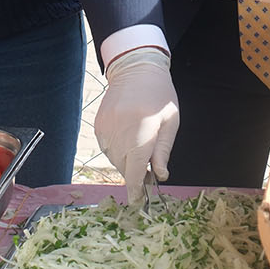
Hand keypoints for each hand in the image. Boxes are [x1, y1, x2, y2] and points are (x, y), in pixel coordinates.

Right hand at [94, 47, 178, 197]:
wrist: (136, 68)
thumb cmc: (159, 95)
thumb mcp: (170, 121)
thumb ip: (163, 150)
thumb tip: (160, 175)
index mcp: (143, 130)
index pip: (136, 168)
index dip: (137, 187)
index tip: (139, 200)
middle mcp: (121, 130)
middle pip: (124, 167)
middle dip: (135, 173)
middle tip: (148, 170)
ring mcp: (106, 127)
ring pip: (113, 159)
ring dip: (125, 162)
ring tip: (138, 148)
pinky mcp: (98, 124)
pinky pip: (106, 147)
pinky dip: (116, 150)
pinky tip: (126, 138)